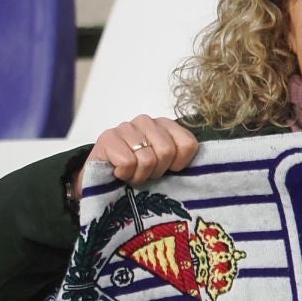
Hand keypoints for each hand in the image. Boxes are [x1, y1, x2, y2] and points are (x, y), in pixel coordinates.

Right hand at [78, 115, 199, 195]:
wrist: (100, 178)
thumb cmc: (137, 171)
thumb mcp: (164, 165)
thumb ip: (181, 158)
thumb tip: (202, 169)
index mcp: (166, 125)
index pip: (188, 144)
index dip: (179, 164)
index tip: (168, 170)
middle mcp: (147, 121)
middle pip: (167, 152)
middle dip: (157, 171)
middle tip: (146, 174)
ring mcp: (126, 127)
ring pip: (147, 159)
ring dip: (139, 175)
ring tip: (132, 174)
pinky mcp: (107, 137)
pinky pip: (128, 162)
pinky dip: (124, 174)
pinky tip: (118, 171)